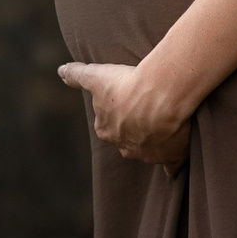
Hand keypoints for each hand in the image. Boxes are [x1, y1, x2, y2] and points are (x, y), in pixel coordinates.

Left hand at [59, 60, 192, 164]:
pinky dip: (173, 165)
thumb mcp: (96, 76)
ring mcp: (148, 154)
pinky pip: (171, 166)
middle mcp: (124, 146)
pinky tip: (176, 161)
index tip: (126, 100)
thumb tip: (60, 71)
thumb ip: (76, 75)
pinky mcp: (171, 157)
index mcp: (106, 130)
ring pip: (148, 150)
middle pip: (127, 138)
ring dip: (154, 141)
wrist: (159, 98)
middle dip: (134, 129)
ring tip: (166, 125)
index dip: (116, 112)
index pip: (107, 124)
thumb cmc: (126, 86)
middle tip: (146, 111)